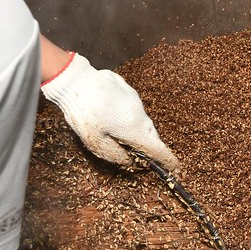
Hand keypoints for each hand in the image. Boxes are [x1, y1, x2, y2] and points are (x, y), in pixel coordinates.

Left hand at [41, 53, 179, 170]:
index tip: (175, 167)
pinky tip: (113, 116)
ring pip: (143, 120)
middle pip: (152, 135)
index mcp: (134, 130)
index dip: (167, 160)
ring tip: (124, 136)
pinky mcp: (128, 90)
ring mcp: (135, 100)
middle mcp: (139, 114)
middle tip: (142, 154)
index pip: (157, 149)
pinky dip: (129, 117)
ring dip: (138, 130)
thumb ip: (116, 155)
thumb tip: (130, 160)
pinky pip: (134, 108)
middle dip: (151, 146)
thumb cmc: (83, 115)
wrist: (75, 82)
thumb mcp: (95, 143)